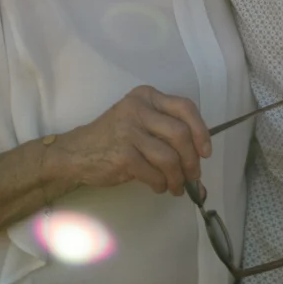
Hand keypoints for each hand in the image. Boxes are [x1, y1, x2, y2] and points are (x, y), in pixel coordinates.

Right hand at [50, 87, 212, 195]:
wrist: (76, 152)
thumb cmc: (112, 138)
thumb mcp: (138, 123)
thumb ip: (166, 134)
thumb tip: (199, 162)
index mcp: (146, 96)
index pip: (185, 108)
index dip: (201, 131)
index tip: (206, 152)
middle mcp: (138, 108)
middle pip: (181, 134)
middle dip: (192, 160)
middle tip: (193, 176)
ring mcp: (129, 131)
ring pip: (170, 157)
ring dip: (178, 178)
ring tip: (176, 187)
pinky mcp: (123, 154)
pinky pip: (155, 174)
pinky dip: (162, 184)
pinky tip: (159, 186)